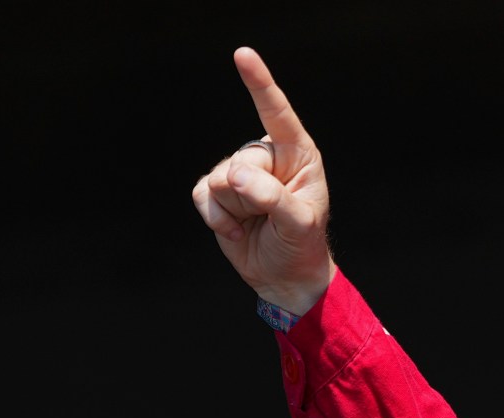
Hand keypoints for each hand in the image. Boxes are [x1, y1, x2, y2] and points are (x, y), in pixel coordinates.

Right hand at [189, 48, 334, 315]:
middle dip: (252, 196)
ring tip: (256, 222)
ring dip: (235, 210)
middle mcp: (267, 157)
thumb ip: (272, 198)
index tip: (243, 55)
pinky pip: (202, 195)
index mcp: (297, 154)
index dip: (259, 84)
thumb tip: (236, 177)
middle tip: (270, 217)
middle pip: (241, 161)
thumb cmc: (301, 246)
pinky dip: (216, 218)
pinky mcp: (217, 191)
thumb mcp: (298, 223)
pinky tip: (236, 229)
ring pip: (220, 179)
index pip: (276, 113)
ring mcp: (239, 172)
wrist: (284, 277)